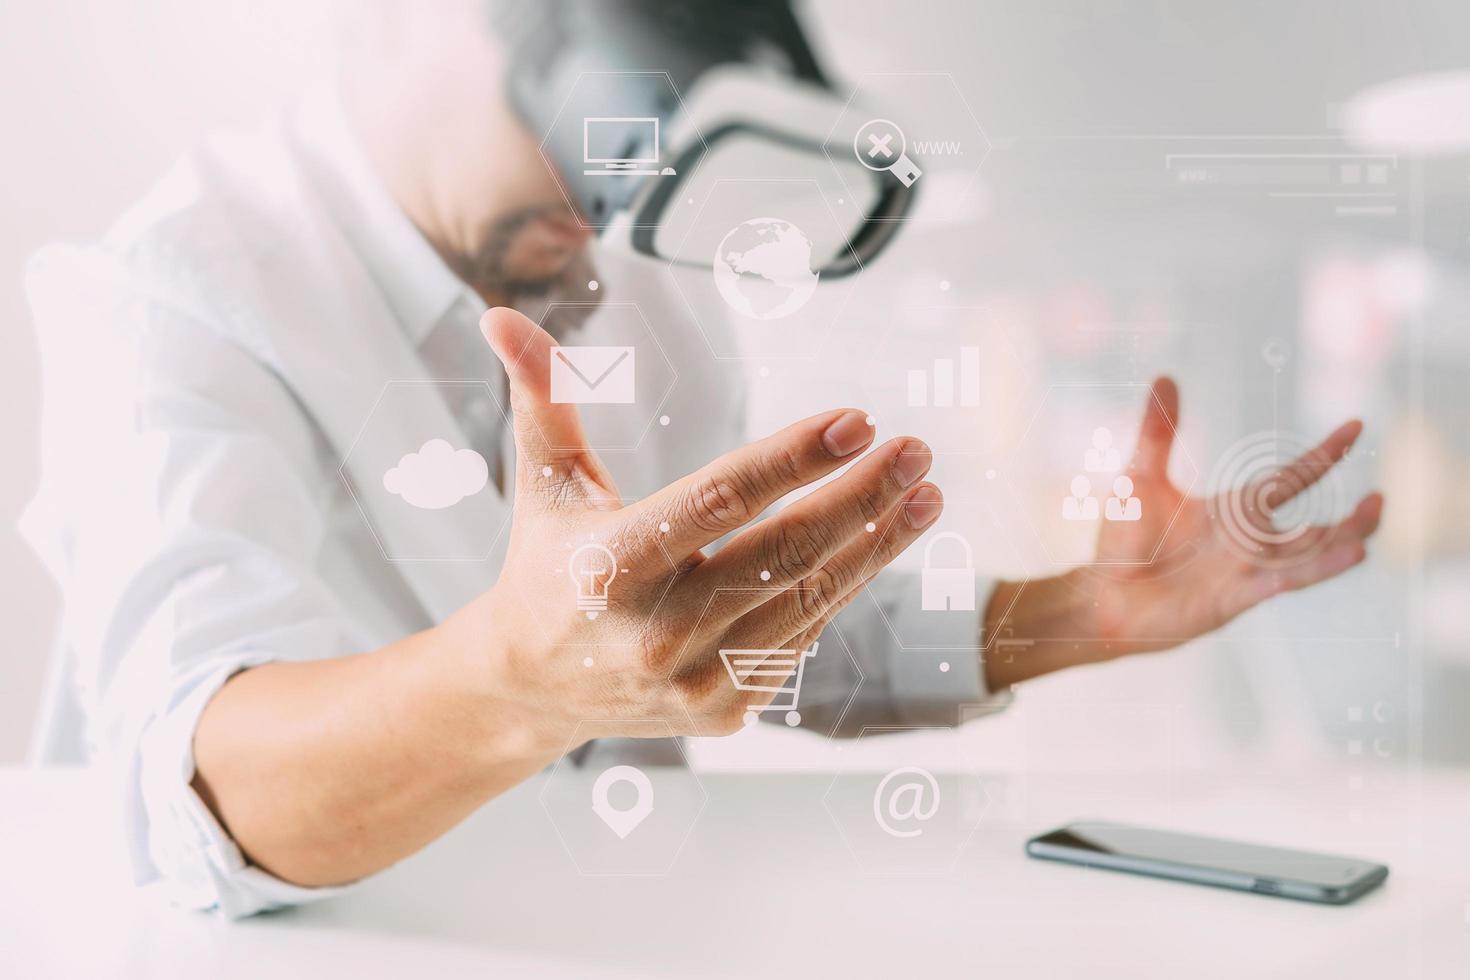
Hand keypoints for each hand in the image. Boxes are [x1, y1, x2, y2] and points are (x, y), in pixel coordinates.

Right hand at [448, 308, 945, 745]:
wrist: (530, 688)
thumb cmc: (546, 567)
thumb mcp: (542, 484)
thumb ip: (540, 398)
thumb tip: (502, 314)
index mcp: (609, 565)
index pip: (720, 500)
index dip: (793, 459)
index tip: (858, 420)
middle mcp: (654, 631)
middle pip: (783, 554)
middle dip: (861, 497)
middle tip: (915, 449)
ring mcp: (693, 680)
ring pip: (808, 601)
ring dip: (876, 545)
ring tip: (925, 493)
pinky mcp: (724, 711)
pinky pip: (800, 639)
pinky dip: (841, 590)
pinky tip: (876, 543)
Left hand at [986, 377, 1382, 684]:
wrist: (1100, 595)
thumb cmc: (1123, 542)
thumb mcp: (1142, 477)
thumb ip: (1158, 431)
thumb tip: (1165, 377)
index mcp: (1234, 511)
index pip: (1290, 479)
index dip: (1322, 454)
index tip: (1356, 426)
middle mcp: (1247, 542)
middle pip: (1313, 528)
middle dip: (1350, 518)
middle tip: (1381, 498)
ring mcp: (1243, 572)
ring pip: (1305, 559)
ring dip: (1338, 544)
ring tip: (1370, 528)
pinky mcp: (1231, 599)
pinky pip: (1278, 583)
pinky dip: (1308, 570)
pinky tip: (1341, 558)